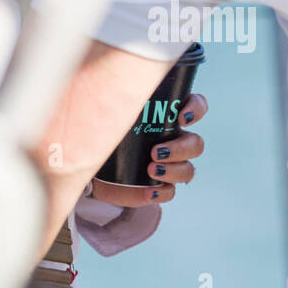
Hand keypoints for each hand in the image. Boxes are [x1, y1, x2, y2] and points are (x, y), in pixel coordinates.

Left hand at [90, 92, 206, 207]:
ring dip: (173, 170)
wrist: (91, 160)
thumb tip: (109, 95)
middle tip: (155, 152)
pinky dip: (163, 191)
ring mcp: (170, 164)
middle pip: (196, 143)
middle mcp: (174, 139)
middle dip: (180, 148)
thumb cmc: (101, 127)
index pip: (195, 105)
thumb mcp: (106, 110)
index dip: (196, 110)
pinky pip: (171, 191)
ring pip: (188, 169)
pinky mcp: (159, 186)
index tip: (181, 117)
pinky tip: (150, 191)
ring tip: (151, 169)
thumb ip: (111, 100)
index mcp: (166, 115)